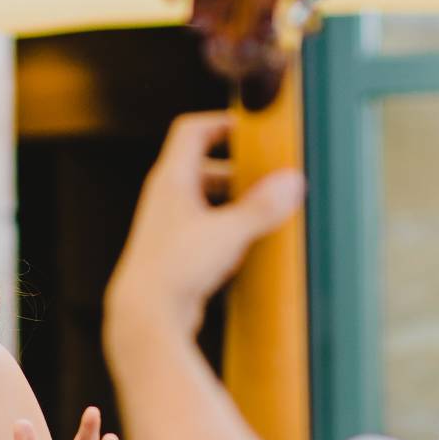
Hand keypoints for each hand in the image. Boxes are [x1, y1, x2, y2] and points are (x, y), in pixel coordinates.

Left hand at [105, 112, 304, 337]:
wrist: (146, 315)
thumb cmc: (176, 267)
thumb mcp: (228, 232)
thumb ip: (261, 207)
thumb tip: (292, 182)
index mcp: (172, 179)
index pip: (192, 131)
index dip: (222, 124)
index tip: (253, 130)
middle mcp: (167, 197)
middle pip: (205, 167)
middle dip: (239, 171)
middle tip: (269, 177)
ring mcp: (170, 226)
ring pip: (207, 201)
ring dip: (236, 202)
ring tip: (265, 211)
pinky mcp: (176, 253)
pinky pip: (206, 229)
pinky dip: (228, 230)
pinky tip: (248, 245)